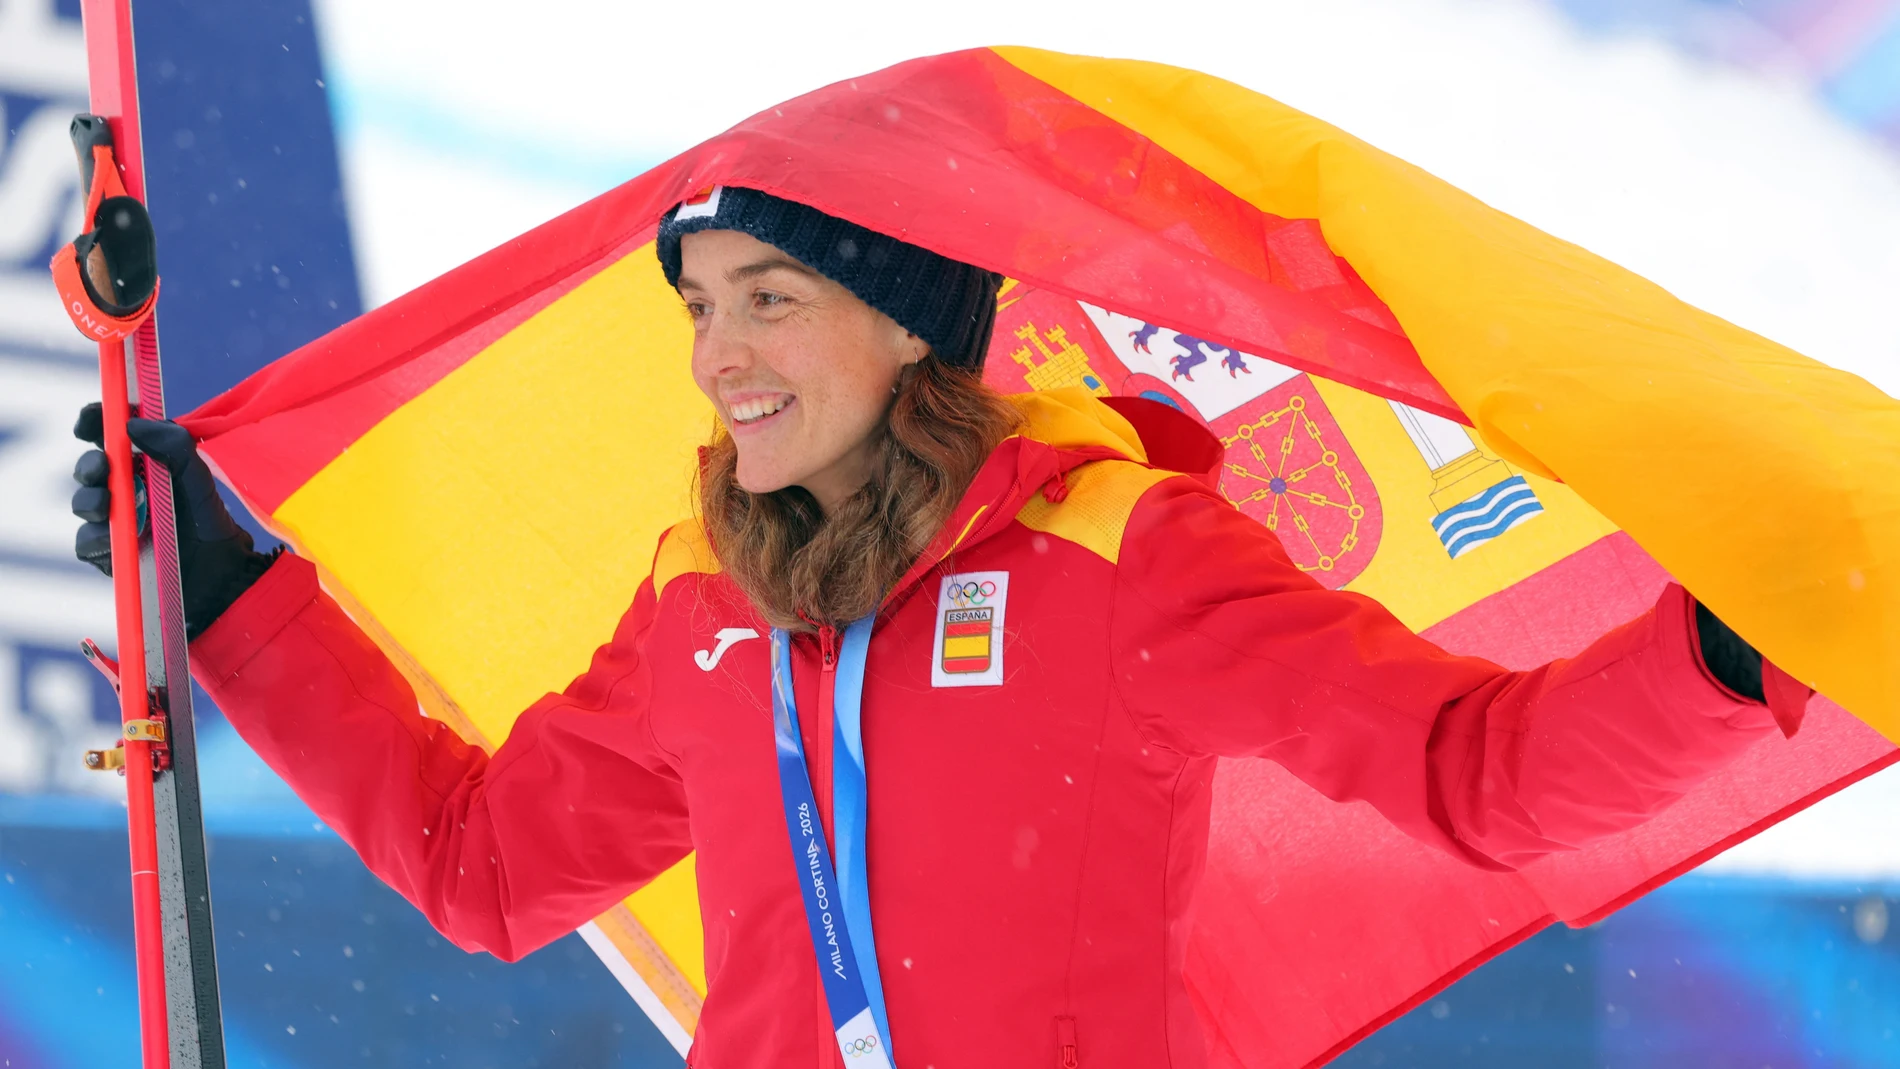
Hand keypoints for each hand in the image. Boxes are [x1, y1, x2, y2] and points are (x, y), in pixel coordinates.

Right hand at [72, 403, 273, 637]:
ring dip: (91, 498)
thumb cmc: (210, 523)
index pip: (112, 435)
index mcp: (145, 464)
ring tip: (108, 502)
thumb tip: (134, 423)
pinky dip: (96, 537)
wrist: (222, 576)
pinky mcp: (110, 553)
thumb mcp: (199, 479)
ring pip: (85, 502)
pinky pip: (88, 542)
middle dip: (90, 463)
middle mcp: (126, 489)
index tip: (93, 418)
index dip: (97, 421)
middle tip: (103, 465)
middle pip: (91, 467)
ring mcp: (115, 521)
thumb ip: (175, 445)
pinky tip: (112, 539)